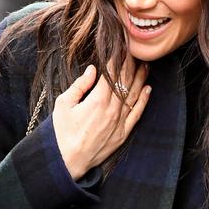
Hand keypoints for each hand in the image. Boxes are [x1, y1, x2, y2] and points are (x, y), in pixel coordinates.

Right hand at [52, 56, 150, 179]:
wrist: (67, 161)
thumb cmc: (61, 132)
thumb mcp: (64, 104)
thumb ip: (80, 85)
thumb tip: (93, 69)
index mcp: (97, 100)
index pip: (112, 74)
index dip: (117, 59)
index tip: (122, 48)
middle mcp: (112, 110)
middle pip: (125, 82)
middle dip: (131, 65)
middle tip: (136, 52)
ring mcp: (120, 122)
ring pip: (134, 96)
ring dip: (141, 79)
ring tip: (145, 65)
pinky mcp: (123, 134)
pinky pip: (137, 114)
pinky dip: (144, 101)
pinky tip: (148, 89)